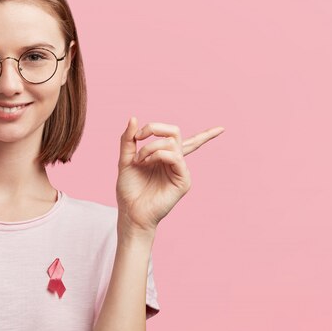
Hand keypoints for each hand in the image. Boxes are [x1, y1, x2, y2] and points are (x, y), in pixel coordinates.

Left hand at [116, 117, 223, 237]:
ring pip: (172, 142)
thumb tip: (134, 118)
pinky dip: (158, 155)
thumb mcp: (125, 160)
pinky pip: (175, 157)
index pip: (186, 141)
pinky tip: (147, 163)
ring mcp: (180, 170)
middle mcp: (175, 162)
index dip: (207, 134)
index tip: (139, 134)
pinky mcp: (183, 180)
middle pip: (175, 131)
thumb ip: (128, 140)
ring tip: (139, 160)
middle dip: (154, 128)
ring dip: (151, 147)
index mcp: (164, 157)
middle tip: (139, 137)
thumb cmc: (129, 190)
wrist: (130, 212)